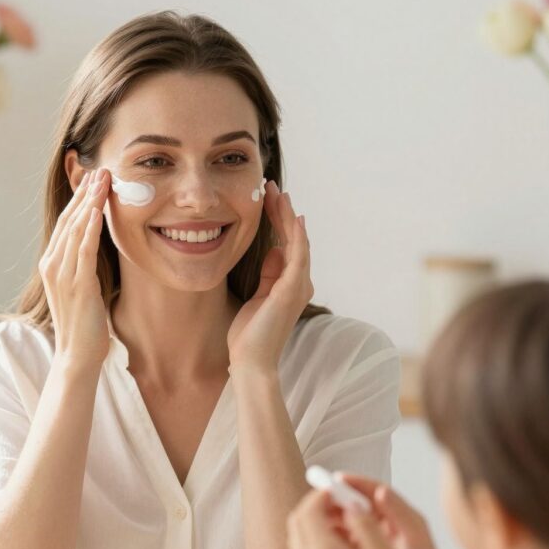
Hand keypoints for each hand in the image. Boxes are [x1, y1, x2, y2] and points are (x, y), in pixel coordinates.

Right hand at [39, 169, 110, 369]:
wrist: (77, 355)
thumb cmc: (84, 324)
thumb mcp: (83, 286)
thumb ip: (85, 264)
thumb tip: (97, 245)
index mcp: (52, 264)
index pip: (66, 224)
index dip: (79, 200)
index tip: (93, 179)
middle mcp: (52, 265)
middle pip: (69, 221)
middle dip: (85, 193)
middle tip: (99, 169)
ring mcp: (62, 274)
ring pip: (75, 230)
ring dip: (89, 203)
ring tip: (102, 181)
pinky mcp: (77, 285)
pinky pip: (82, 251)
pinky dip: (88, 229)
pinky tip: (96, 212)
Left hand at [227, 182, 312, 371]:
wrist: (251, 362)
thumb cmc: (250, 335)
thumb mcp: (256, 297)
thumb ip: (268, 275)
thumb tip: (274, 251)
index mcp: (289, 284)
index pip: (286, 244)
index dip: (278, 220)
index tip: (267, 199)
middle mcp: (299, 282)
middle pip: (293, 238)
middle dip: (282, 211)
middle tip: (271, 186)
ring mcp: (298, 286)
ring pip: (297, 242)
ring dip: (288, 216)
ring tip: (279, 193)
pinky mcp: (292, 290)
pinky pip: (298, 256)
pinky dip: (297, 236)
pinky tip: (294, 218)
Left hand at [287, 487, 408, 548]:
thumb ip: (364, 523)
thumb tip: (350, 503)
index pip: (309, 511)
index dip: (323, 494)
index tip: (340, 489)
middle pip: (297, 521)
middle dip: (315, 505)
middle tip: (341, 501)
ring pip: (297, 535)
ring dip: (315, 521)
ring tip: (346, 521)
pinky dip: (316, 538)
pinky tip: (343, 542)